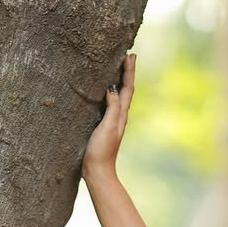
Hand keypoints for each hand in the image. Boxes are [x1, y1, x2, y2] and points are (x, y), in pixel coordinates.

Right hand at [82, 52, 135, 181]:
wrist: (97, 172)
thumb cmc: (101, 151)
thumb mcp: (108, 127)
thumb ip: (112, 108)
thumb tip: (113, 89)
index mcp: (121, 115)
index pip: (127, 88)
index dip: (129, 72)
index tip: (130, 55)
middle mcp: (118, 116)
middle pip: (124, 90)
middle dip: (126, 73)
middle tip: (126, 56)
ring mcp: (111, 121)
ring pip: (117, 96)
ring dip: (118, 81)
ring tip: (117, 68)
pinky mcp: (102, 126)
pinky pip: (108, 104)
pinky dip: (108, 93)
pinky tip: (103, 91)